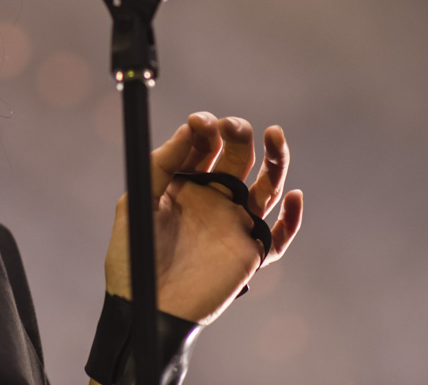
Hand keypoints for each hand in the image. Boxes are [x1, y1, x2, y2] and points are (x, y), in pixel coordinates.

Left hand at [103, 112, 303, 323]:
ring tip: (275, 135)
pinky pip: (280, 236)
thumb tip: (189, 127)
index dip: (207, 129)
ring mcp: (234, 225)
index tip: (201, 121)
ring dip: (275, 160)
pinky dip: (293, 218)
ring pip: (266, 187)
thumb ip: (161, 164)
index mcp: (186, 184)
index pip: (206, 146)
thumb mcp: (137, 202)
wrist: (144, 306)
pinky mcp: (249, 253)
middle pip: (239, 159)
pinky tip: (294, 195)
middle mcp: (214, 199)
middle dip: (239, 136)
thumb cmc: (133, 257)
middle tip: (234, 126)